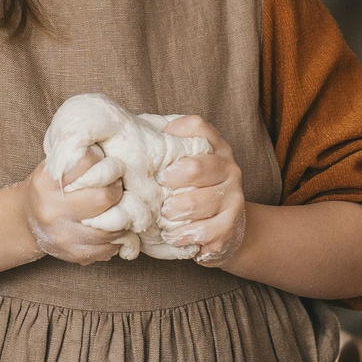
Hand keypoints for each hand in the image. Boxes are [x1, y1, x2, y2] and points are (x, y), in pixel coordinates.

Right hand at [19, 154, 127, 264]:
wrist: (25, 222)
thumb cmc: (47, 189)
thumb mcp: (53, 167)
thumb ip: (76, 158)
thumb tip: (109, 147)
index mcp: (46, 183)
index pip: (87, 162)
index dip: (102, 161)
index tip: (106, 163)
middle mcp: (53, 210)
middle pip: (103, 198)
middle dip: (116, 190)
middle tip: (116, 187)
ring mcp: (63, 236)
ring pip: (111, 228)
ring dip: (122, 217)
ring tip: (119, 208)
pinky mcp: (74, 254)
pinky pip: (109, 248)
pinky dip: (118, 237)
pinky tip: (113, 228)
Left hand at [153, 115, 245, 264]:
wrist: (227, 226)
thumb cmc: (194, 189)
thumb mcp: (185, 165)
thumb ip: (165, 148)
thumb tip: (128, 134)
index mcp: (216, 148)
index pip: (198, 126)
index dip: (175, 131)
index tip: (159, 143)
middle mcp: (228, 169)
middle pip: (196, 167)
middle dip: (171, 178)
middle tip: (160, 185)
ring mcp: (233, 198)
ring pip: (199, 202)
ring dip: (175, 211)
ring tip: (164, 215)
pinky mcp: (230, 226)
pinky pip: (204, 231)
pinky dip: (182, 235)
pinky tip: (172, 235)